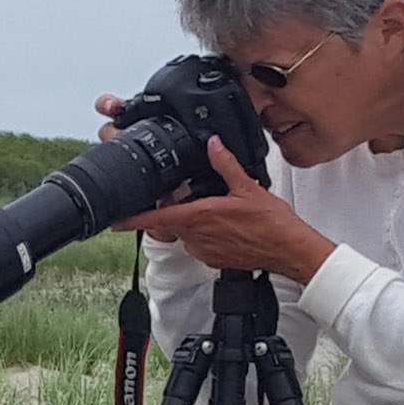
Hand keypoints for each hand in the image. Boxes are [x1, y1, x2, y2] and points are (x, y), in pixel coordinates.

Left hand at [124, 139, 334, 283]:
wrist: (288, 250)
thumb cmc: (271, 223)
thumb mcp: (248, 186)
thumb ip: (226, 164)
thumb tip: (213, 145)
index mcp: (200, 217)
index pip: (156, 218)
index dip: (133, 219)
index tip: (115, 220)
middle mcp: (196, 237)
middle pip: (170, 222)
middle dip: (175, 210)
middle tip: (193, 198)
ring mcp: (203, 250)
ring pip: (185, 232)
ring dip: (192, 221)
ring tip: (218, 212)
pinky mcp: (212, 259)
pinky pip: (199, 244)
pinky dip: (205, 233)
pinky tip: (225, 226)